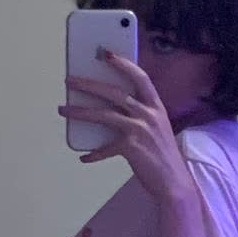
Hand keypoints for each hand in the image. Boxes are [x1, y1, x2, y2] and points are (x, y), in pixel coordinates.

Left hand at [59, 51, 196, 203]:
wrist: (174, 182)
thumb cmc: (162, 155)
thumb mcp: (155, 128)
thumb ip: (138, 116)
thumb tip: (107, 107)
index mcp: (156, 106)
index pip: (140, 77)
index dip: (123, 63)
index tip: (106, 54)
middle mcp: (149, 114)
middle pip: (114, 92)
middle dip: (89, 84)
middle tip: (69, 81)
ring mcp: (140, 130)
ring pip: (104, 114)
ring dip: (80, 111)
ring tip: (63, 109)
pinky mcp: (132, 148)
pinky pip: (105, 148)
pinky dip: (93, 153)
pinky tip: (83, 157)